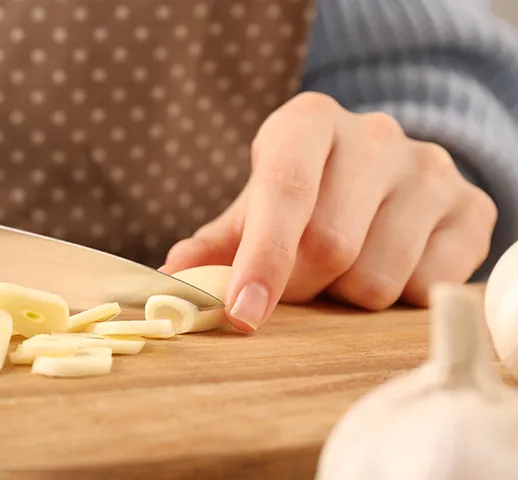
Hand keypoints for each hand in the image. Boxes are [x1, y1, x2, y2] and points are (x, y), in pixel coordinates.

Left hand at [161, 92, 496, 331]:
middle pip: (330, 244)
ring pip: (377, 274)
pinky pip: (426, 286)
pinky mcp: (473, 207)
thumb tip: (173, 276)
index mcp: (307, 123)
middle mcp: (374, 134)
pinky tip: (386, 266)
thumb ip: (215, 244)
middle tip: (292, 288)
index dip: (262, 258)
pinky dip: (396, 297)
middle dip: (299, 286)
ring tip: (342, 269)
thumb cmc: (302, 196)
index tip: (243, 313)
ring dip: (347, 296)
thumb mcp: (253, 208)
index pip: (285, 190)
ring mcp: (429, 168)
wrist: (381, 174)